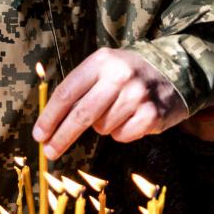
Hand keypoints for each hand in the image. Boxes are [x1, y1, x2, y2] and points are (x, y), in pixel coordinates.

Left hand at [33, 48, 187, 159]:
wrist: (174, 72)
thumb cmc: (127, 74)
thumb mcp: (103, 69)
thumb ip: (79, 90)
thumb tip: (50, 125)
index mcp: (101, 61)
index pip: (67, 93)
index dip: (50, 117)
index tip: (39, 135)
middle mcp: (119, 76)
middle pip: (81, 115)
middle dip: (62, 137)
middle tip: (49, 152)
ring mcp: (137, 95)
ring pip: (102, 127)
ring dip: (103, 126)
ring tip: (117, 111)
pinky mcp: (151, 114)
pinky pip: (122, 136)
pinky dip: (121, 132)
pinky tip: (131, 118)